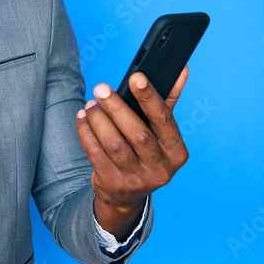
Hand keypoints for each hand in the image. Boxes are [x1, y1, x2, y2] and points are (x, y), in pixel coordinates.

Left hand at [75, 67, 190, 239]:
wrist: (127, 194)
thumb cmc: (145, 152)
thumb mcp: (160, 132)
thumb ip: (168, 100)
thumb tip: (181, 69)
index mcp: (176, 151)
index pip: (164, 120)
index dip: (150, 97)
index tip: (136, 77)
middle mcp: (160, 168)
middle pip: (137, 133)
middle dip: (116, 108)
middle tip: (101, 88)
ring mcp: (136, 179)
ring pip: (114, 144)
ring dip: (98, 120)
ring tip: (90, 105)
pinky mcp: (112, 183)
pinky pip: (95, 153)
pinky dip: (86, 132)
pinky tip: (82, 118)